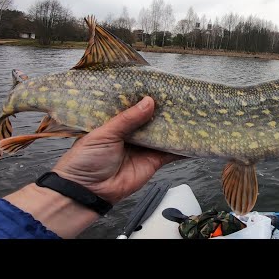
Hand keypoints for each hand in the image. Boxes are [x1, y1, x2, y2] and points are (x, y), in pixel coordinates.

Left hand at [53, 96, 181, 203]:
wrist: (88, 192)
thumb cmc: (86, 160)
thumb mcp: (105, 133)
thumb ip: (128, 119)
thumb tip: (148, 101)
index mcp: (117, 123)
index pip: (134, 107)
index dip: (145, 98)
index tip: (160, 87)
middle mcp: (132, 134)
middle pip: (152, 120)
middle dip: (164, 111)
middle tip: (180, 98)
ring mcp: (144, 148)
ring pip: (164, 134)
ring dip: (175, 127)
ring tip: (190, 113)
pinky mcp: (153, 162)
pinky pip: (170, 154)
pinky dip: (181, 148)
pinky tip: (192, 139)